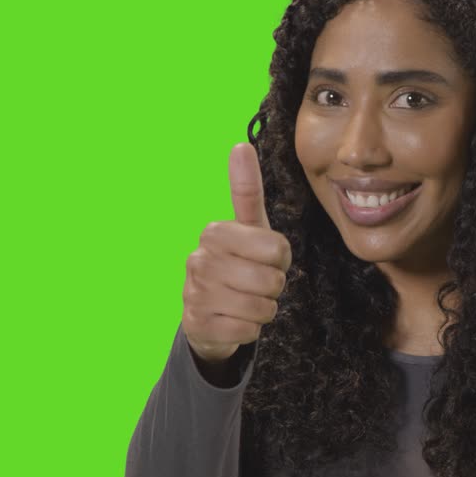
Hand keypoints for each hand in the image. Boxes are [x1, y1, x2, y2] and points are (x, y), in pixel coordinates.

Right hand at [181, 142, 291, 364]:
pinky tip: (235, 321)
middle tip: (258, 284)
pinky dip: (250, 330)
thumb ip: (246, 190)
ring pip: (260, 307)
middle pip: (271, 280)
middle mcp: (198, 259)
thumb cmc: (238, 264)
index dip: (281, 259)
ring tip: (247, 301)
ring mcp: (194, 292)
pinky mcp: (197, 324)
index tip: (266, 258)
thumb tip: (239, 145)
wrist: (209, 313)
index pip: (277, 248)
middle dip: (274, 287)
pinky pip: (247, 331)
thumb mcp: (249, 229)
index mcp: (215, 232)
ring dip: (263, 310)